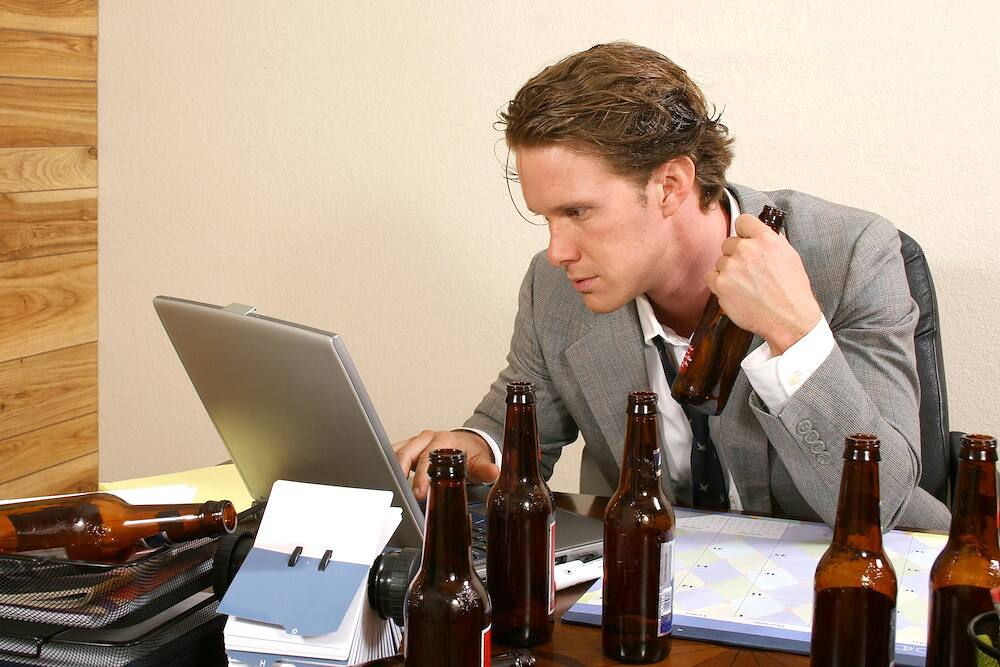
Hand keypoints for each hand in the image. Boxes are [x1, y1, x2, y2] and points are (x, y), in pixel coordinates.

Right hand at [392, 430, 499, 500]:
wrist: (468, 444)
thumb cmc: (471, 454)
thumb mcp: (480, 462)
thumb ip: (486, 469)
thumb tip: (493, 472)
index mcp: (444, 440)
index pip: (428, 456)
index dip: (421, 475)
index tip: (419, 492)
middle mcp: (428, 437)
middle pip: (408, 451)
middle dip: (402, 472)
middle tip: (403, 493)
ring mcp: (416, 441)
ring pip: (398, 450)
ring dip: (393, 467)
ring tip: (390, 487)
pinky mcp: (409, 446)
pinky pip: (394, 452)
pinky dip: (388, 463)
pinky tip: (386, 478)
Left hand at [705, 214, 821, 354]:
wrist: (788, 319)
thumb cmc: (792, 291)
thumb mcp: (790, 256)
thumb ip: (771, 241)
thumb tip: (758, 233)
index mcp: (766, 239)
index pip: (743, 221)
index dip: (744, 232)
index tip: (745, 239)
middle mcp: (746, 250)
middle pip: (729, 243)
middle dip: (736, 255)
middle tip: (749, 271)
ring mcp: (731, 267)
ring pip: (721, 261)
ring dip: (729, 271)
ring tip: (746, 286)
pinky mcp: (720, 285)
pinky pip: (711, 277)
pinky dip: (719, 284)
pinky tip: (735, 292)